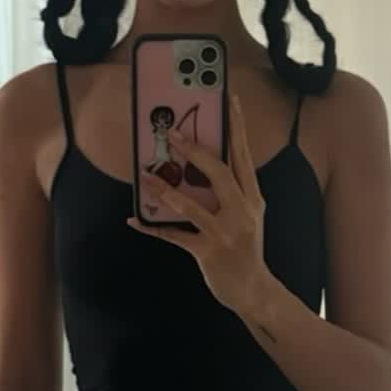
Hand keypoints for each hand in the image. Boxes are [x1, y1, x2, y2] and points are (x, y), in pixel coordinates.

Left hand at [127, 91, 270, 313]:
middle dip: (195, 152)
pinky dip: (153, 228)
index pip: (244, 155)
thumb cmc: (246, 248)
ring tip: (146, 176)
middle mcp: (242, 212)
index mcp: (253, 198)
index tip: (230, 100)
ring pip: (191, 206)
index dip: (236, 127)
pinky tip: (135, 219)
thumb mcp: (249, 216)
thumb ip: (232, 191)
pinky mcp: (208, 252)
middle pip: (220, 173)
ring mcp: (225, 233)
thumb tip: (203, 163)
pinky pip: (175, 236)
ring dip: (166, 190)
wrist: (255, 290)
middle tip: (172, 133)